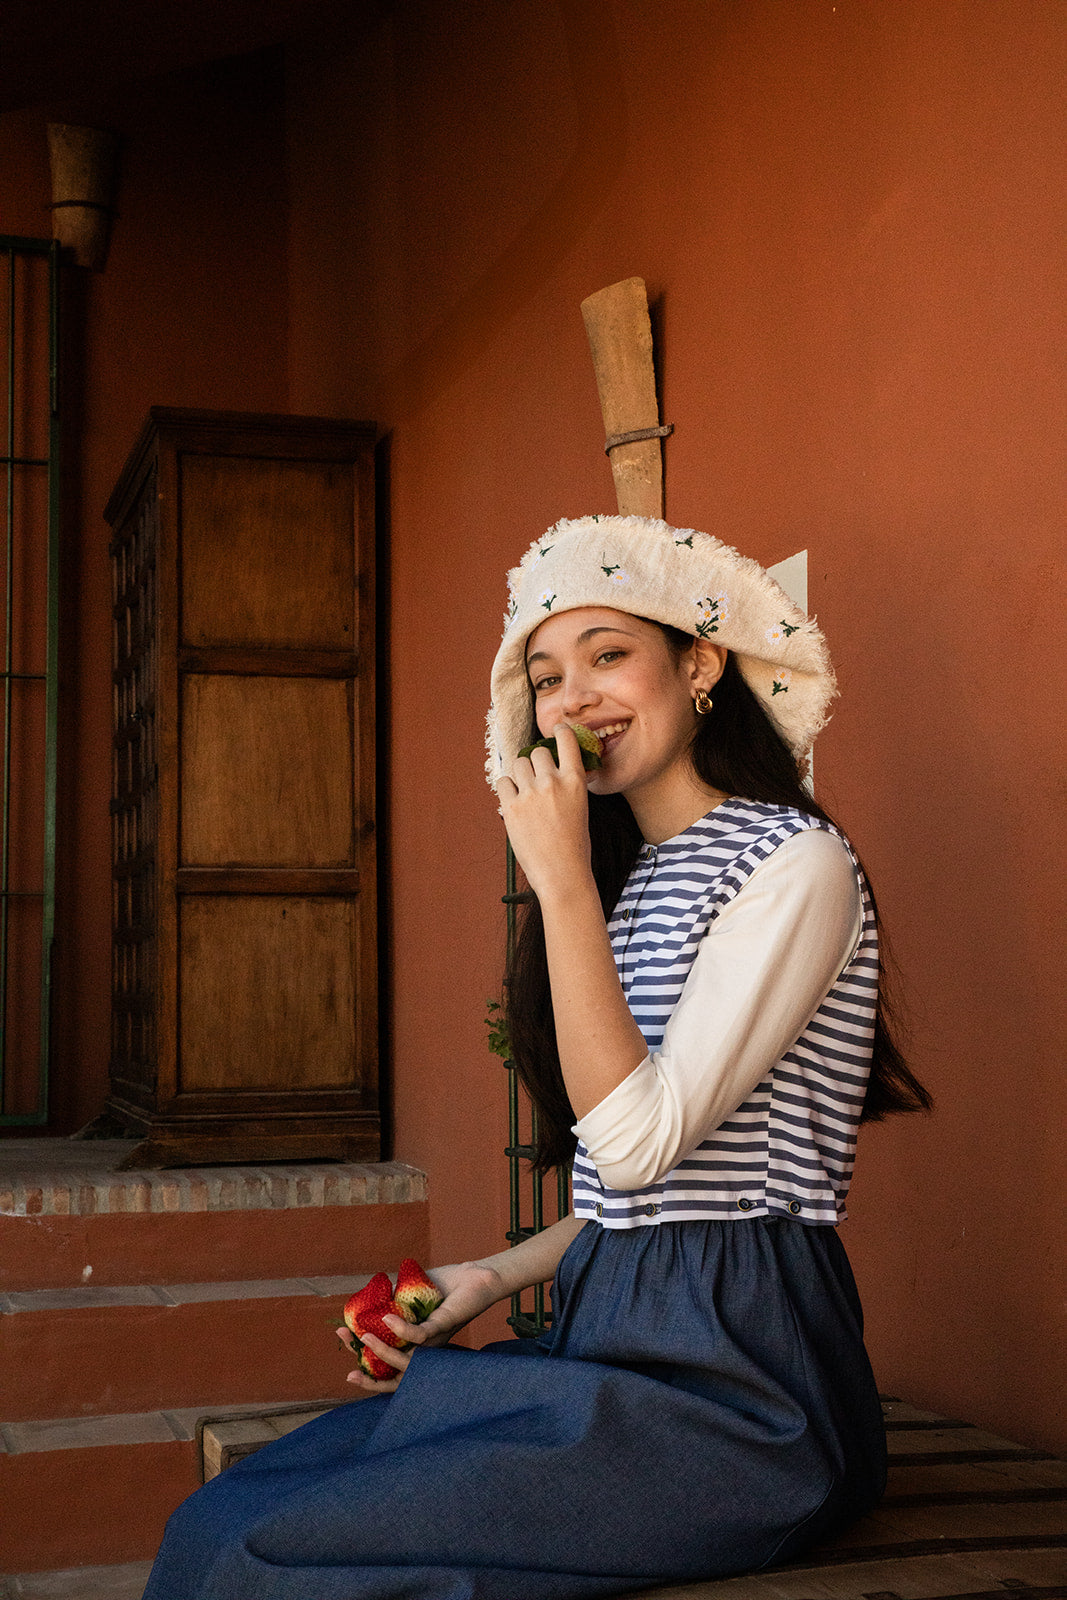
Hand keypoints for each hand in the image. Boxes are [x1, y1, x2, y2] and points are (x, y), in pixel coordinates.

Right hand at [336, 1260, 504, 1393]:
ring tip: (362, 1335)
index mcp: (418, 1348)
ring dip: (382, 1350)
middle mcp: (426, 1351)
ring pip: (406, 1358)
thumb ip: (393, 1302)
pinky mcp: (443, 1326)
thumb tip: (368, 1302)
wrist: (475, 1277)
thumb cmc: (445, 1288)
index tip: (349, 1374)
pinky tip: (386, 1318)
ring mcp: (435, 1341)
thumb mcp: (413, 1297)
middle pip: (395, 1372)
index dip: (370, 1379)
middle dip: (368, 1368)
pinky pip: (421, 1335)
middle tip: (346, 1344)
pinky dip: (402, 1330)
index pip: (392, 1373)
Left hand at [497, 723, 592, 899]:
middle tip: (537, 777)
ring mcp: (530, 794)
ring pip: (518, 764)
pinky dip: (507, 789)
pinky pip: (503, 782)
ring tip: (526, 791)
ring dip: (521, 773)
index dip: (560, 731)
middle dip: (536, 762)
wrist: (561, 872)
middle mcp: (552, 782)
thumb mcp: (580, 807)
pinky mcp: (512, 807)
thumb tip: (552, 768)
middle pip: (537, 752)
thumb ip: (567, 784)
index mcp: (575, 781)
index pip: (566, 740)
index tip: (557, 730)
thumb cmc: (574, 844)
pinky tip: (515, 800)